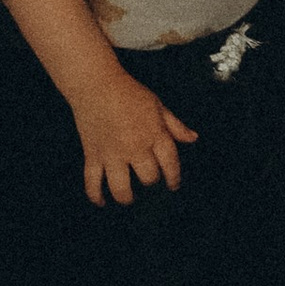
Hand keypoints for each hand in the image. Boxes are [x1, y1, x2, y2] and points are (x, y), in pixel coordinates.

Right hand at [68, 66, 198, 206]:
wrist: (96, 84)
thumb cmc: (128, 92)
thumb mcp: (158, 105)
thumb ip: (175, 125)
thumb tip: (192, 138)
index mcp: (154, 134)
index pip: (170, 164)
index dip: (174, 178)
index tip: (173, 185)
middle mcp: (135, 147)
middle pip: (148, 178)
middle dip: (151, 182)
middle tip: (149, 182)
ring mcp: (112, 153)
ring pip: (121, 188)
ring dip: (127, 197)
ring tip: (130, 197)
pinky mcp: (93, 155)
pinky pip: (92, 182)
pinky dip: (96, 195)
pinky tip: (102, 201)